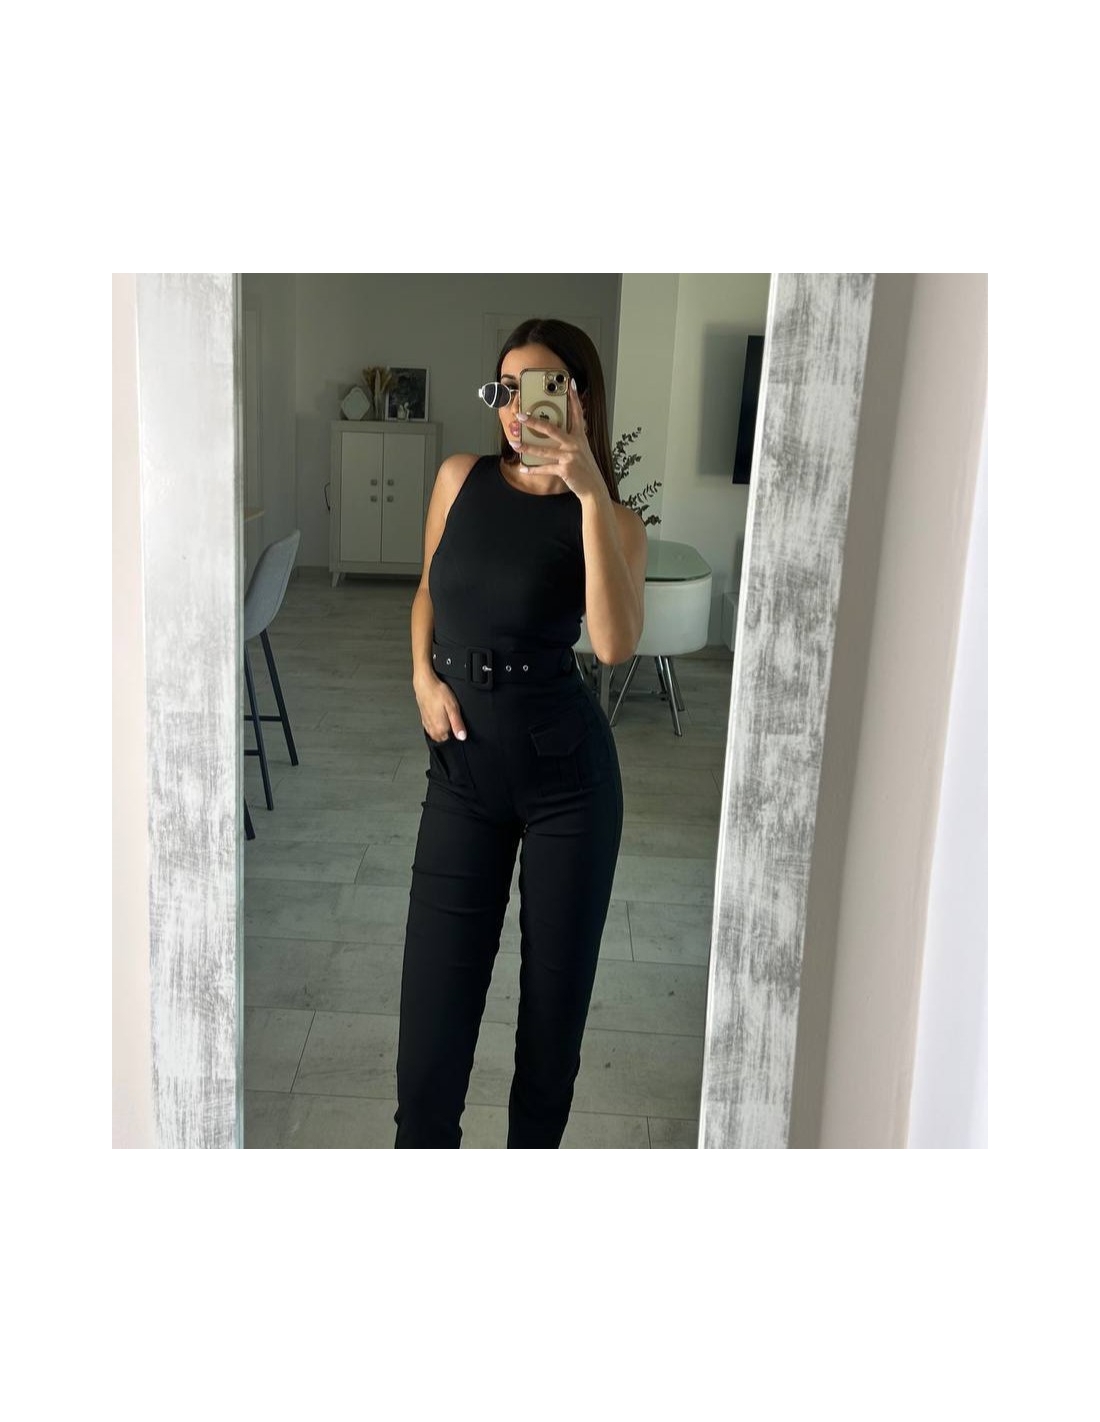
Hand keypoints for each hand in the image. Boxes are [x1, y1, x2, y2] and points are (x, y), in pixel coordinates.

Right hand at [413, 673, 466, 741]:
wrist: (424, 684)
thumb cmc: (438, 693)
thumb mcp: (453, 707)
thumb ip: (457, 724)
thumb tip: (462, 737)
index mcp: (440, 728)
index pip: (451, 739)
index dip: (456, 731)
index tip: (457, 722)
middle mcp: (432, 729)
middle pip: (444, 738)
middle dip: (449, 732)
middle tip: (451, 718)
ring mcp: (427, 724)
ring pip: (437, 734)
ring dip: (442, 729)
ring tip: (445, 716)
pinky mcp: (424, 719)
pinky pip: (431, 728)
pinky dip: (436, 725)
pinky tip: (438, 715)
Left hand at [516, 380, 607, 502]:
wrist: (594, 488)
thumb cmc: (585, 468)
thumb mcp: (581, 450)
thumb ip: (571, 439)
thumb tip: (553, 432)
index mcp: (580, 437)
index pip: (577, 413)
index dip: (574, 398)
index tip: (570, 384)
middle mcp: (575, 444)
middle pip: (552, 429)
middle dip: (534, 422)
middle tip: (521, 416)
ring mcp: (569, 457)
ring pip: (543, 450)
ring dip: (526, 447)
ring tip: (514, 443)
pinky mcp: (565, 470)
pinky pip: (545, 469)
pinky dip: (533, 470)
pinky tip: (523, 468)